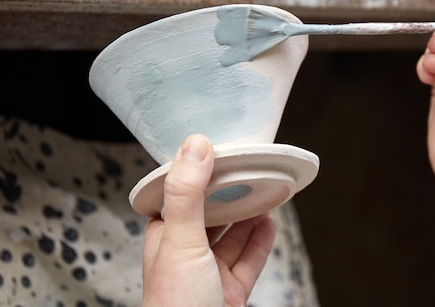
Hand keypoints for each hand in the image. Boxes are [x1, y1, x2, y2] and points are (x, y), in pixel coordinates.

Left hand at [141, 134, 275, 306]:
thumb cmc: (176, 305)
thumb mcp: (180, 240)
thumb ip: (188, 193)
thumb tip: (195, 144)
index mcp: (165, 238)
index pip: (180, 195)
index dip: (198, 172)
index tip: (217, 150)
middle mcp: (185, 254)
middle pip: (210, 214)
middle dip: (229, 192)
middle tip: (248, 167)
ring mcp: (209, 275)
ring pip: (231, 236)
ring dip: (248, 214)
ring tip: (264, 189)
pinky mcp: (230, 293)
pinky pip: (248, 261)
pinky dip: (260, 241)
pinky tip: (269, 223)